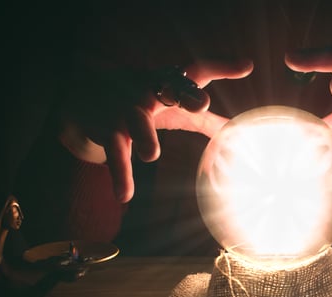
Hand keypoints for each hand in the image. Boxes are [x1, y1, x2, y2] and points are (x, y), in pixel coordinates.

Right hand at [57, 58, 253, 202]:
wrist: (85, 96)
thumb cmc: (143, 102)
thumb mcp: (173, 108)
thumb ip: (205, 121)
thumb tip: (236, 133)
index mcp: (170, 83)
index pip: (197, 71)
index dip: (222, 67)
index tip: (246, 67)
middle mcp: (150, 91)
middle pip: (168, 89)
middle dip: (185, 95)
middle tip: (201, 105)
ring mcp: (126, 110)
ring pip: (136, 121)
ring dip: (143, 136)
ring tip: (152, 155)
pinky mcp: (107, 130)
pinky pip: (115, 153)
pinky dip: (120, 174)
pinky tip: (125, 195)